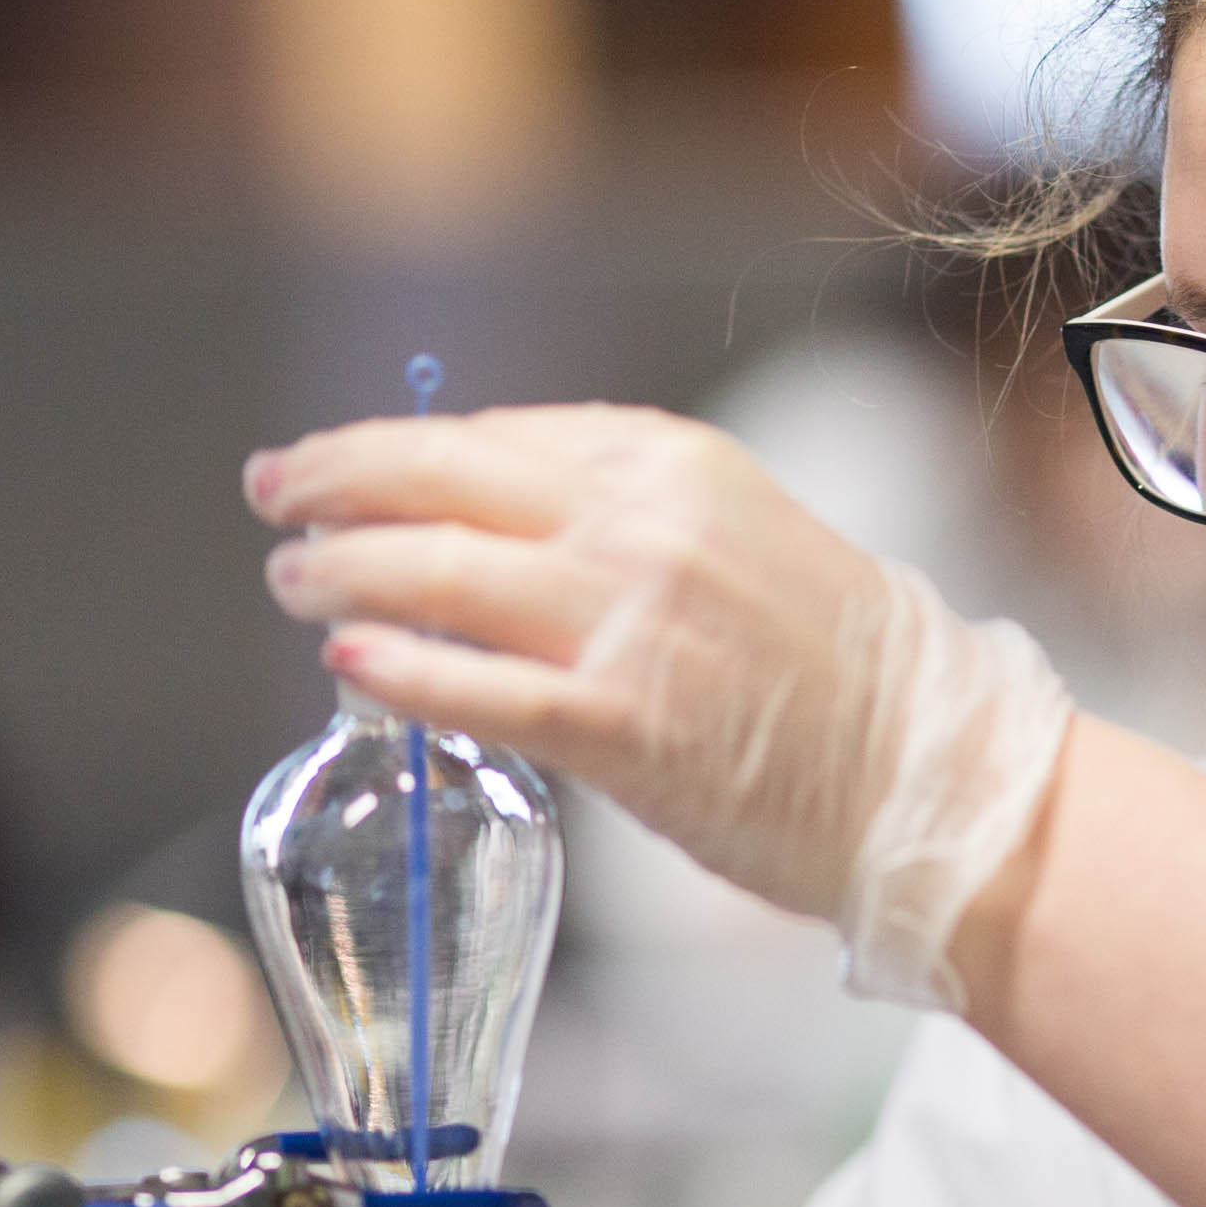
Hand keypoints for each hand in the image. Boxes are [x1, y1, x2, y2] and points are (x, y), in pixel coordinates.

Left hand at [246, 404, 1072, 1007]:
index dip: (399, 447)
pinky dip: (400, 670)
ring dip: (342, 568)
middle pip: (444, 477)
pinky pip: (480, 688)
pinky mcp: (623, 723)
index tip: (342, 463)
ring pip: (440, 573)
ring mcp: (631, 622)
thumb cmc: (843, 673)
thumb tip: (497, 528)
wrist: (931, 772)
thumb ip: (629, 521)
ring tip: (292, 578)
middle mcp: (644, 524)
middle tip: (274, 493)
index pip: (497, 435)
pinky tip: (347, 663)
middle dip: (338, 478)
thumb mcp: (743, 539)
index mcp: (674, 464)